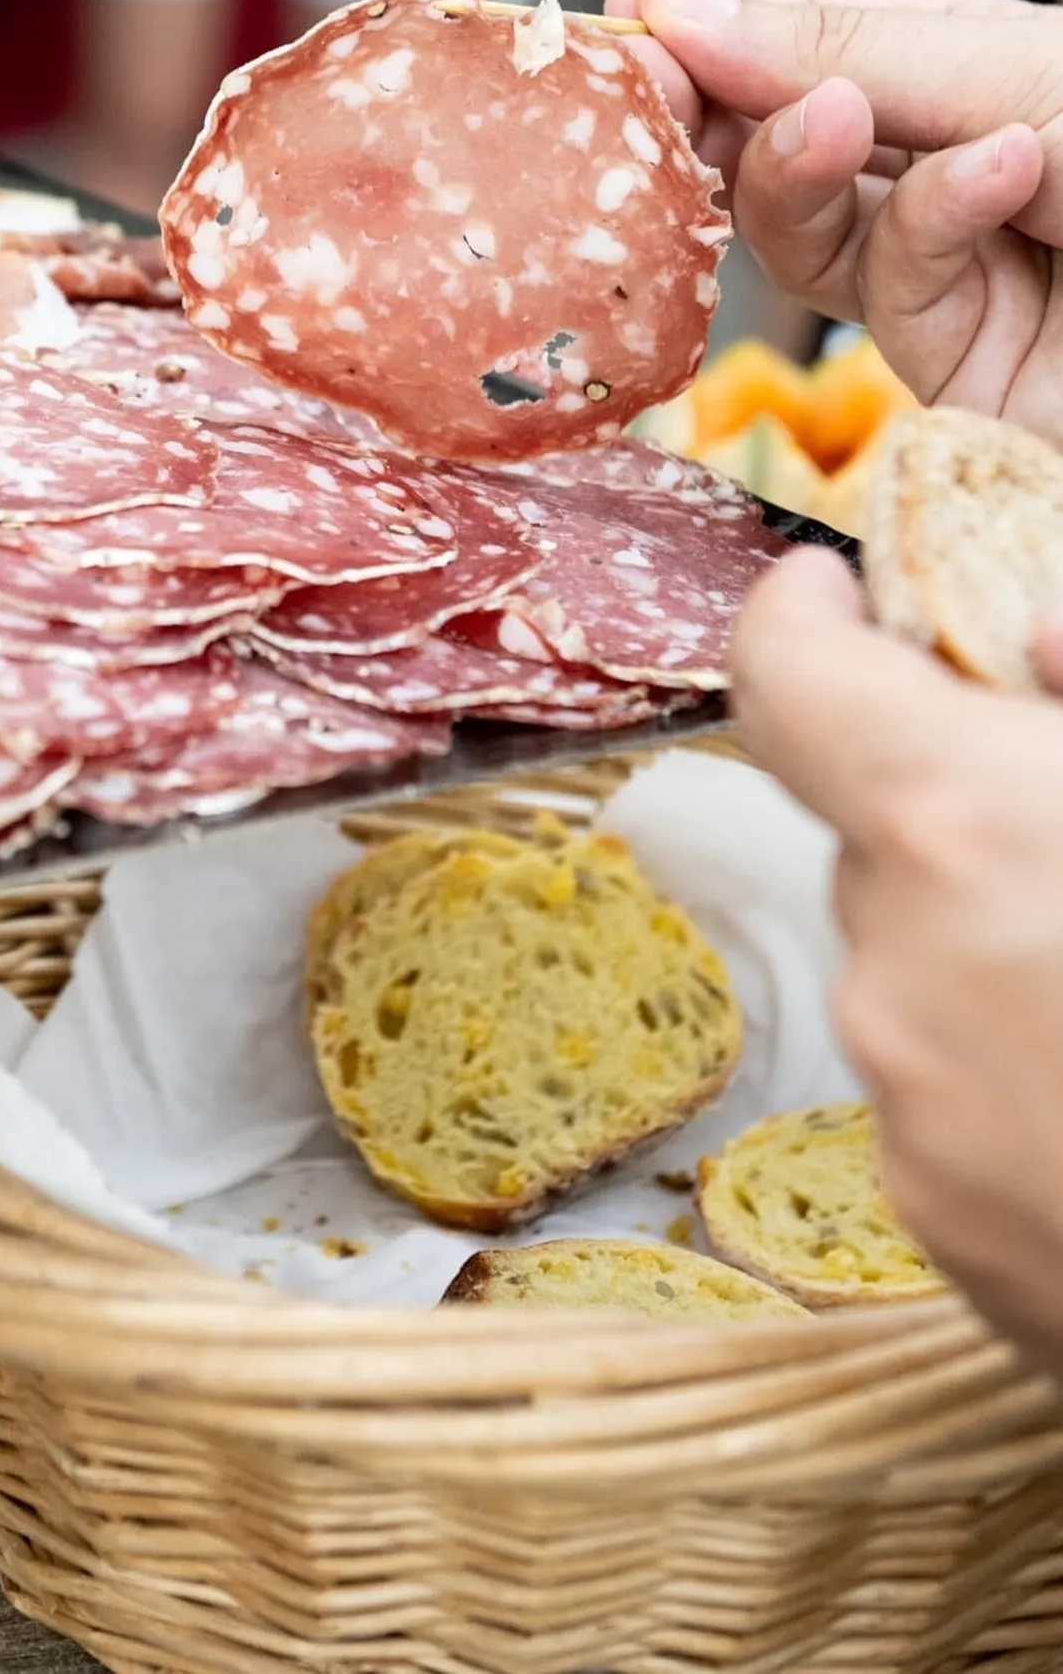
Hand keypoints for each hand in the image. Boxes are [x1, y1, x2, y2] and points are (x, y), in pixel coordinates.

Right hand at [609, 0, 1062, 438]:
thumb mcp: (1014, 60)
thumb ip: (840, 44)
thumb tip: (671, 4)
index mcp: (962, 76)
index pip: (798, 53)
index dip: (709, 43)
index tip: (634, 25)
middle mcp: (944, 176)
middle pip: (773, 154)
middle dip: (722, 116)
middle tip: (671, 86)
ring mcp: (953, 283)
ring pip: (806, 240)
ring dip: (801, 173)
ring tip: (838, 121)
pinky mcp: (968, 380)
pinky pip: (893, 300)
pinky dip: (928, 228)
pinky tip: (994, 175)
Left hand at [733, 547, 1062, 1372]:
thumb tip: (1041, 645)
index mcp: (957, 825)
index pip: (786, 678)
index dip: (801, 616)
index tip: (834, 590)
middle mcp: (897, 969)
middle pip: (882, 836)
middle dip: (967, 807)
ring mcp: (913, 1117)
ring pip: (923, 968)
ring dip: (1004, 942)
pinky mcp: (944, 1233)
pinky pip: (951, 1096)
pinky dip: (1022, 1068)